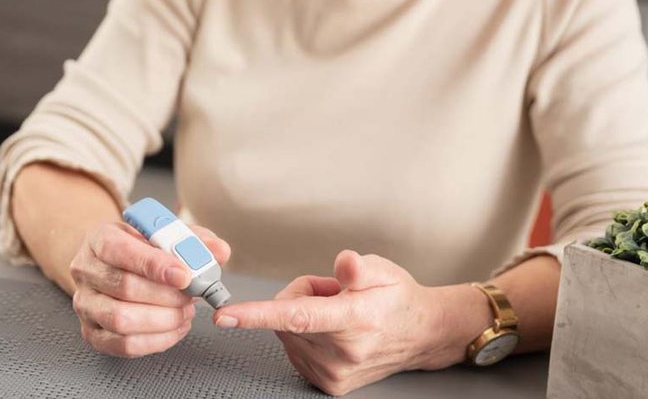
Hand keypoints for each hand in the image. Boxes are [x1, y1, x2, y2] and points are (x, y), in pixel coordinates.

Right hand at [70, 221, 230, 356]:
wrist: (111, 263)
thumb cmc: (139, 247)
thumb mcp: (164, 233)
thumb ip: (194, 240)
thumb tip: (219, 252)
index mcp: (100, 239)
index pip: (121, 250)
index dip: (154, 265)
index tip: (184, 275)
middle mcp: (86, 271)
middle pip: (124, 287)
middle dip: (166, 295)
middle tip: (191, 295)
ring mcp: (86, 304)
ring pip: (121, 319)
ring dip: (162, 319)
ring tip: (185, 311)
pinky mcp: (92, 332)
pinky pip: (124, 345)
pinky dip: (157, 340)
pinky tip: (175, 327)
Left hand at [212, 250, 449, 395]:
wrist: (421, 334)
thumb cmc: (397, 298)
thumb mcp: (383, 270)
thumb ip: (359, 267)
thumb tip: (344, 263)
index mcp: (353, 319)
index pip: (297, 316)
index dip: (257, 315)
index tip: (226, 316)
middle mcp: (342, 351)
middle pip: (286, 314)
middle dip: (301, 295)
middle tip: (333, 292)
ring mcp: (334, 372)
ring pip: (287, 333)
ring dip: (303, 317)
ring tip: (338, 312)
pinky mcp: (330, 384)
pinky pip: (295, 350)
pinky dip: (306, 336)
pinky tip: (333, 331)